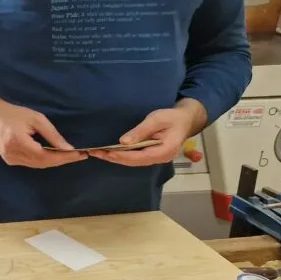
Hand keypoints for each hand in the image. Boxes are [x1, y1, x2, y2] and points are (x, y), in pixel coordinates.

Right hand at [0, 90, 86, 168]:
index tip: (80, 154)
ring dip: (54, 162)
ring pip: (38, 165)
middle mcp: (13, 154)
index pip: (46, 156)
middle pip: (43, 163)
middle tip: (79, 156)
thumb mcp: (36, 119)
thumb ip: (52, 135)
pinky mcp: (10, 161)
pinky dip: (43, 161)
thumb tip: (68, 148)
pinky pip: (31, 164)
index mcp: (19, 142)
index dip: (64, 157)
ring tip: (69, 156)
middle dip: (62, 160)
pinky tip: (52, 156)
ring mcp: (11, 159)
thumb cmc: (15, 114)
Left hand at [90, 100, 205, 167]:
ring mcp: (156, 158)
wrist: (184, 120)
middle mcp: (160, 159)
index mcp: (164, 151)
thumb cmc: (171, 117)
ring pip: (133, 161)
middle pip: (133, 162)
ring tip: (98, 152)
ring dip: (115, 157)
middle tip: (95, 152)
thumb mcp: (156, 119)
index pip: (138, 157)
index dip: (121, 155)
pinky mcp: (152, 155)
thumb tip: (123, 141)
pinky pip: (135, 158)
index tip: (106, 152)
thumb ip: (141, 131)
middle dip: (113, 158)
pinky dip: (122, 155)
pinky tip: (110, 152)